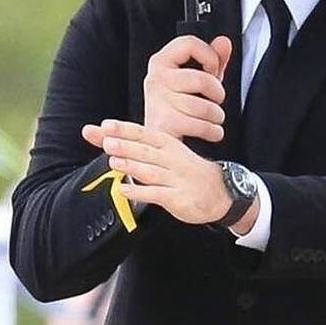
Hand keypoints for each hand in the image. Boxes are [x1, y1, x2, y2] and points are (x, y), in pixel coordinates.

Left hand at [81, 120, 238, 226]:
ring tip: (114, 163)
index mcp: (168, 145)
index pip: (144, 134)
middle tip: (107, 142)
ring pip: (151, 171)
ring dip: (132, 166)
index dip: (125, 129)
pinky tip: (125, 190)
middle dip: (126, 146)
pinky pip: (157, 194)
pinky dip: (140, 192)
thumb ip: (135, 146)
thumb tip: (104, 135)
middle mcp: (172, 159)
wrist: (221, 192)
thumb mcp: (166, 153)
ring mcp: (175, 179)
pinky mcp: (177, 198)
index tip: (107, 126)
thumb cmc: (186, 171)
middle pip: (146, 151)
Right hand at [142, 34, 232, 144]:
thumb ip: (212, 60)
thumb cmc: (178, 110)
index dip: (210, 57)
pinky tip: (209, 131)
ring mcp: (158, 101)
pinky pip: (203, 126)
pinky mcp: (165, 124)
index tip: (213, 71)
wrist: (159, 141)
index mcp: (161, 62)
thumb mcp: (196, 81)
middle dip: (218, 94)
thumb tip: (224, 42)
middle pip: (202, 80)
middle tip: (214, 100)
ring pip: (205, 107)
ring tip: (211, 119)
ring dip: (217, 117)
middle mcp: (156, 78)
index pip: (189, 43)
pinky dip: (214, 132)